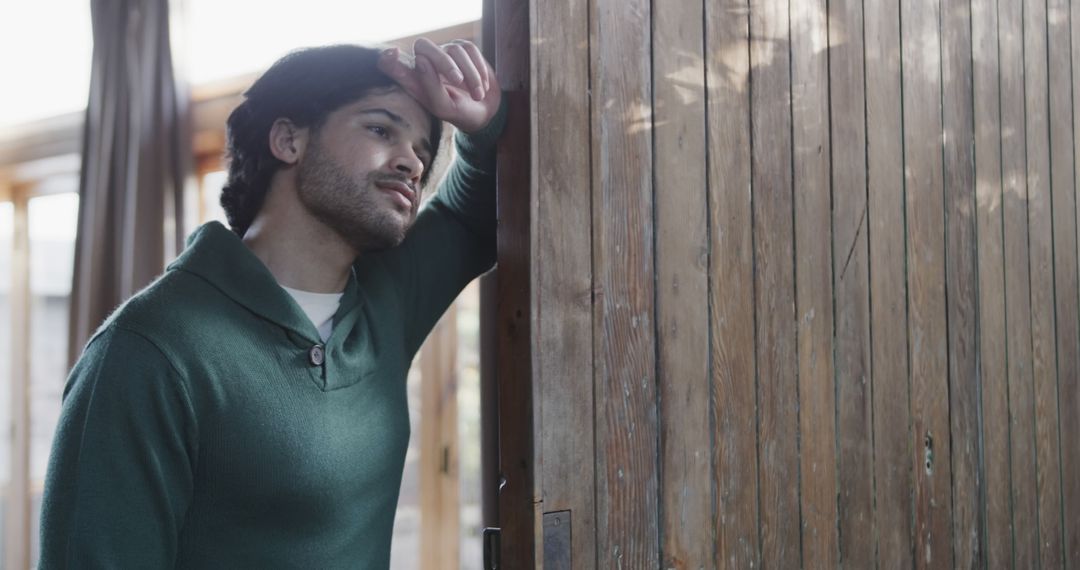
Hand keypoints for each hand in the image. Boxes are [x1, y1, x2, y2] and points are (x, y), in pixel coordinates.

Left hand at [377, 38, 500, 133]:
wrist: (485, 112)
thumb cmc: (459, 112)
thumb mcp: (444, 107)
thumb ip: (431, 86)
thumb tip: (421, 59)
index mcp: (414, 80)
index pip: (390, 64)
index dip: (388, 58)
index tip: (393, 53)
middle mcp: (426, 62)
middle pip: (423, 46)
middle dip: (443, 62)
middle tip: (458, 80)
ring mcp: (444, 53)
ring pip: (454, 50)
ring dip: (469, 74)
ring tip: (477, 95)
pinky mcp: (463, 49)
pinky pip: (470, 50)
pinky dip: (478, 69)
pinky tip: (481, 85)